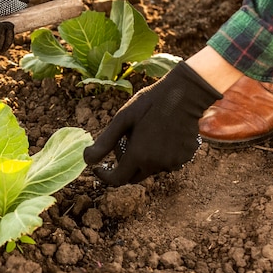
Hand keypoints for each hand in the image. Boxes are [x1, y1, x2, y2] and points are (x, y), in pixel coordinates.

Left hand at [83, 62, 222, 185]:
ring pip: (151, 169)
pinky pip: (167, 162)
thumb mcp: (122, 118)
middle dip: (124, 167)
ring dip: (143, 160)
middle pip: (134, 177)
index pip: (117, 180)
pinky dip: (159, 155)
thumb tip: (87, 160)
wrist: (185, 93)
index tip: (99, 167)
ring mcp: (174, 162)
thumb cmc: (150, 102)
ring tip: (144, 135)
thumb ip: (104, 142)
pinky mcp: (185, 157)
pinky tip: (161, 136)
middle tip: (123, 144)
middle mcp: (157, 164)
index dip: (105, 176)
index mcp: (139, 156)